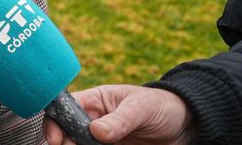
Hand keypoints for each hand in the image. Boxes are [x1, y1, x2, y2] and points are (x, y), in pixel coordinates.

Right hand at [43, 85, 195, 144]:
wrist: (185, 127)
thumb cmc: (161, 106)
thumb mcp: (141, 109)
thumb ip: (120, 120)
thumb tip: (96, 131)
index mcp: (95, 101)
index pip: (66, 108)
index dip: (56, 122)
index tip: (56, 138)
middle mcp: (94, 121)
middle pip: (67, 133)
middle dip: (64, 143)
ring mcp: (102, 140)